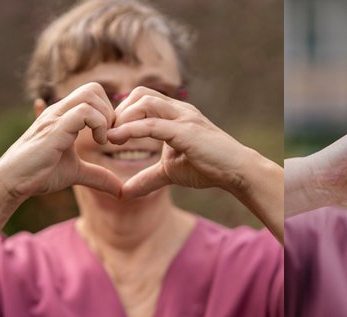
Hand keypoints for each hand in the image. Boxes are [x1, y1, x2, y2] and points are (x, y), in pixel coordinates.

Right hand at [0, 82, 122, 202]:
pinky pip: (85, 111)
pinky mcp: (55, 128)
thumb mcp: (75, 173)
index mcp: (62, 116)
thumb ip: (98, 176)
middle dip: (110, 110)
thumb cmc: (37, 174)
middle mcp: (58, 110)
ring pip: (90, 94)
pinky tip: (98, 143)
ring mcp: (56, 116)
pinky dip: (99, 124)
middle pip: (94, 87)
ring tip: (103, 140)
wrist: (12, 181)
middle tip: (110, 136)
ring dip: (105, 117)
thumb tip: (120, 190)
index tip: (110, 136)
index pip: (92, 94)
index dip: (108, 111)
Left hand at [107, 86, 280, 196]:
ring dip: (123, 118)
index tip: (109, 132)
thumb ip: (147, 178)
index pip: (141, 98)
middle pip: (140, 93)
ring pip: (144, 102)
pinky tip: (116, 140)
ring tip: (111, 138)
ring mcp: (184, 117)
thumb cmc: (207, 167)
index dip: (122, 112)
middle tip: (109, 134)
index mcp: (174, 113)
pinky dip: (131, 130)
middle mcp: (179, 109)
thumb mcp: (169, 172)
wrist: (237, 172)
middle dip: (119, 111)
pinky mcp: (186, 131)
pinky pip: (152, 124)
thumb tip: (123, 193)